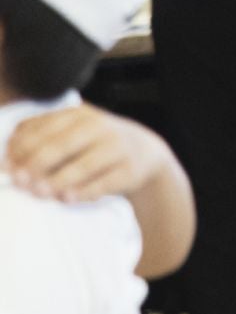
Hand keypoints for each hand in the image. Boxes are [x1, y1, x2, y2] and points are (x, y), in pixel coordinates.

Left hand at [7, 104, 171, 203]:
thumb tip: (7, 162)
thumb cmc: (94, 145)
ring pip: (84, 165)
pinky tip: (68, 199)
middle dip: (36, 165)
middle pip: (62, 145)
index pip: (44, 128)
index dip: (21, 148)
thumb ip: (40, 141)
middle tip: (19, 182)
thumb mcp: (71, 133)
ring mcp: (117, 147)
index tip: (6, 167)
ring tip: (40, 193)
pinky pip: (105, 182)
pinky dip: (85, 192)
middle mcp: (98, 126)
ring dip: (58, 181)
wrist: (144, 152)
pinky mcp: (130, 169)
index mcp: (78, 114)